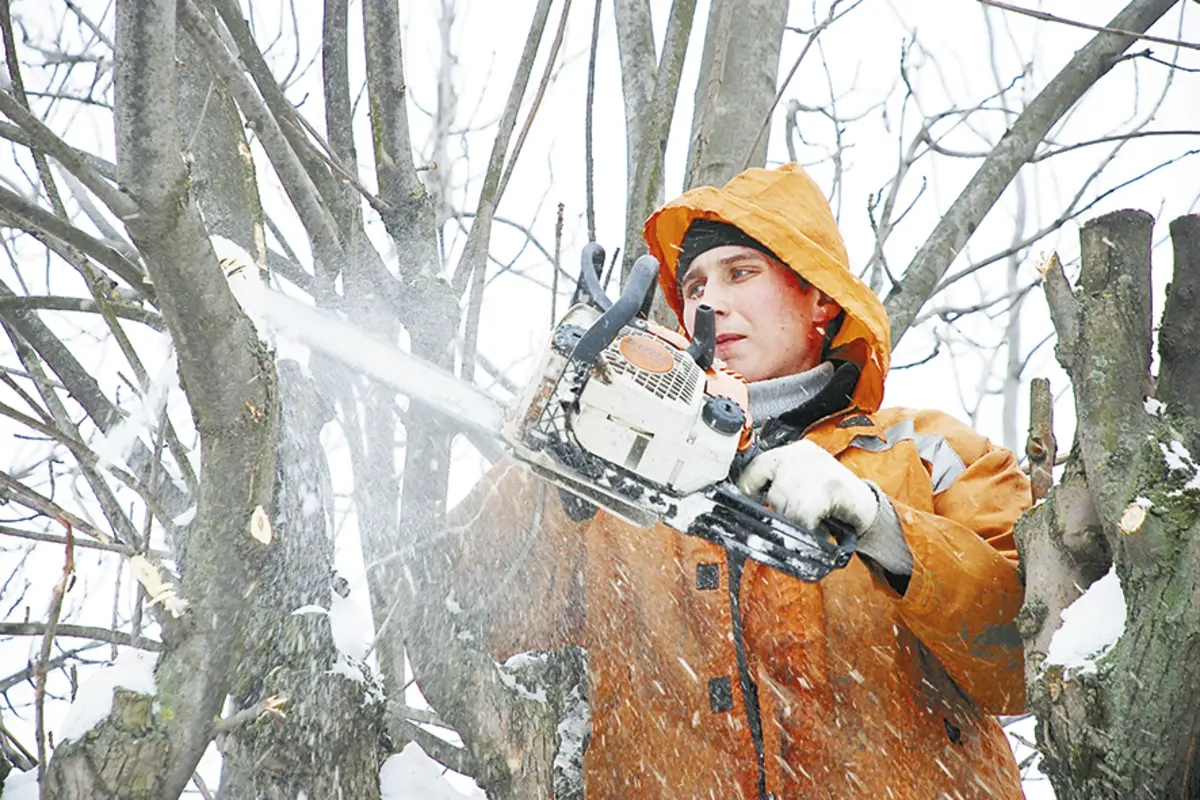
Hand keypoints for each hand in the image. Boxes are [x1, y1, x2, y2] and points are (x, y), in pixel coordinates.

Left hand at [736, 439, 878, 533]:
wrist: (867, 506)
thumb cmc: (830, 498)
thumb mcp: (800, 483)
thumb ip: (778, 485)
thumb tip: (747, 501)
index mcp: (792, 451)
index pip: (757, 466)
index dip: (748, 488)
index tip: (750, 502)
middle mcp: (802, 454)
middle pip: (773, 492)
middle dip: (783, 513)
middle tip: (801, 519)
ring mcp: (816, 467)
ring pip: (786, 504)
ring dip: (798, 521)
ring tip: (813, 521)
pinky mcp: (830, 485)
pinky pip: (804, 513)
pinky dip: (811, 526)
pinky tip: (822, 525)